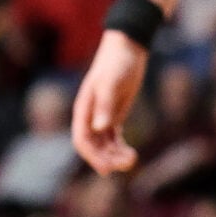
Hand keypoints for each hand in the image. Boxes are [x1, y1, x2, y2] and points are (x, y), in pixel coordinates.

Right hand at [71, 29, 151, 174]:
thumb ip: (105, 105)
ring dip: (116, 156)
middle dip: (108, 159)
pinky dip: (121, 149)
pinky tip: (132, 154)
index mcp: (83, 109)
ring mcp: (101, 117)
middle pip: (93, 147)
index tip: (108, 168)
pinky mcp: (113, 116)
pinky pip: (114, 139)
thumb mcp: (112, 83)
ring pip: (104, 146)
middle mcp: (90, 116)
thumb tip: (100, 128)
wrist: (127, 48)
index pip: (81, 140)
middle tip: (129, 163)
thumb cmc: (117, 62)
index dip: (92, 157)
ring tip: (133, 159)